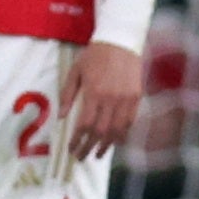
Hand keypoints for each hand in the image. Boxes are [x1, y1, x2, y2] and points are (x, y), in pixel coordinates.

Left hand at [59, 40, 142, 158]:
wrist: (120, 42)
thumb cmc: (94, 56)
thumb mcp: (75, 72)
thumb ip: (68, 95)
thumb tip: (61, 116)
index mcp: (94, 93)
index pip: (84, 124)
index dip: (78, 139)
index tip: (71, 148)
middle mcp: (111, 99)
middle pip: (101, 131)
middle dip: (90, 147)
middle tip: (82, 157)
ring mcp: (126, 99)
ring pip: (117, 129)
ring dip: (107, 145)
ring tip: (98, 154)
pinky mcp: (137, 97)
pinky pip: (130, 121)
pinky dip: (122, 134)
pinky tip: (115, 141)